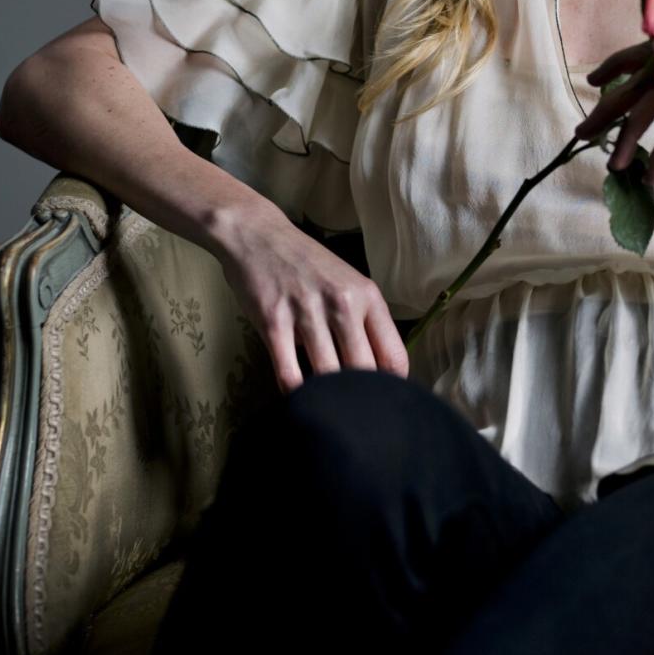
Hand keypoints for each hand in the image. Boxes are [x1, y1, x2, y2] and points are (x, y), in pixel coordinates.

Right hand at [208, 201, 408, 393]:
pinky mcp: (273, 321)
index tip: (384, 404)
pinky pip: (288, 371)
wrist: (259, 236)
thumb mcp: (347, 284)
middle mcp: (342, 303)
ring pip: (327, 374)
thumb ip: (362, 322)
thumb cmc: (307, 265)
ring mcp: (307, 312)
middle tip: (356, 418)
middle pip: (363, 370)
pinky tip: (297, 400)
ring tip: (327, 412)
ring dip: (327, 399)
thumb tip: (377, 372)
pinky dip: (294, 392)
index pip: (393, 354)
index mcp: (367, 296)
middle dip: (361, 399)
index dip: (392, 387)